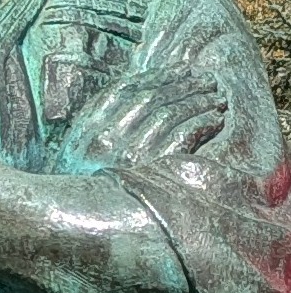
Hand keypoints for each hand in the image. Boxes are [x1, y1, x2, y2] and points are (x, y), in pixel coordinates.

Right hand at [51, 67, 226, 174]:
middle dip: (183, 84)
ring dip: (197, 102)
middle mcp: (106, 137)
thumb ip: (98, 122)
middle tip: (206, 78)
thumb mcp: (77, 150)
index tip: (181, 69)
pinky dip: (201, 124)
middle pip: (150, 98)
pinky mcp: (151, 172)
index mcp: (87, 127)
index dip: (157, 74)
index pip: (125, 88)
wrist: (75, 224)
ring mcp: (128, 155)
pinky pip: (182, 138)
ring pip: (169, 114)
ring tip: (216, 98)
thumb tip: (134, 93)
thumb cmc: (81, 185)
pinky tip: (214, 120)